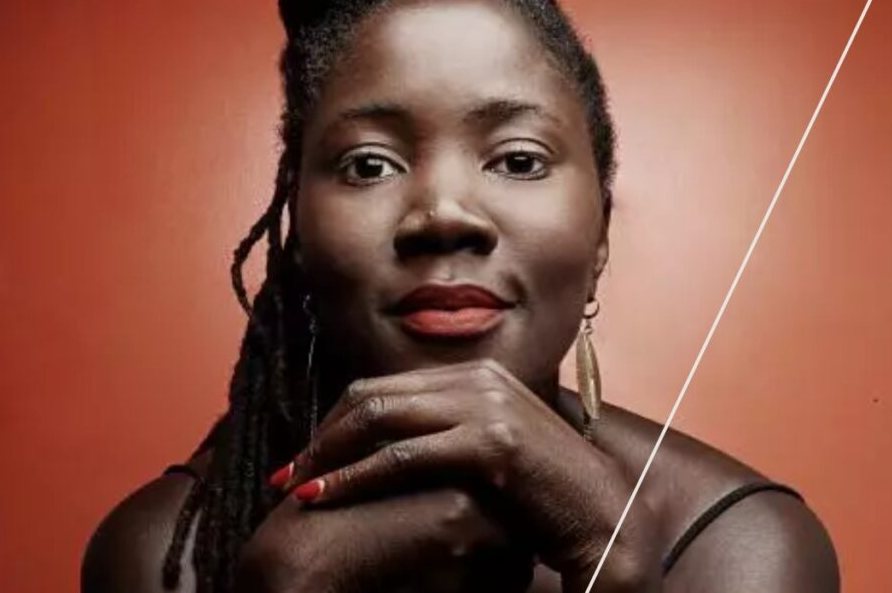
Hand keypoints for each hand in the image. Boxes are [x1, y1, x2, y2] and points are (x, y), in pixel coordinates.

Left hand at [277, 360, 661, 591]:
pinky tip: (323, 497)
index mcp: (476, 375)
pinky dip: (354, 477)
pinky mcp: (490, 442)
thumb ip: (449, 435)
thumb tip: (395, 446)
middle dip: (322, 437)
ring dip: (326, 455)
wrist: (605, 516)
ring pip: (379, 421)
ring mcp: (485, 405)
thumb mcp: (491, 451)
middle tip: (285, 474)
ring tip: (292, 486)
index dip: (337, 422)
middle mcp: (478, 378)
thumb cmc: (544, 495)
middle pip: (372, 397)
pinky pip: (402, 456)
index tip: (307, 456)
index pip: (384, 387)